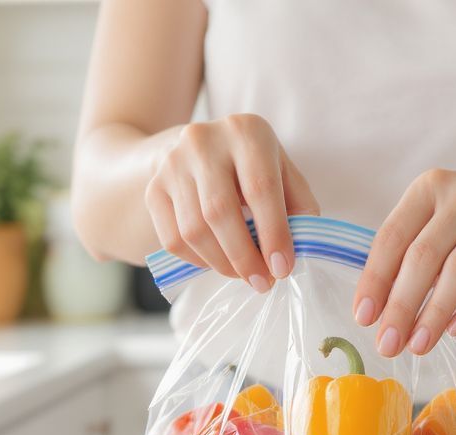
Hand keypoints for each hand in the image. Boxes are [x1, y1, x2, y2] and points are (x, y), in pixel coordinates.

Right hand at [146, 114, 319, 291]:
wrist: (198, 150)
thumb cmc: (251, 167)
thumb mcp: (282, 172)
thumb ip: (298, 206)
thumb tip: (301, 250)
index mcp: (246, 131)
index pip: (260, 187)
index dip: (273, 233)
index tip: (282, 268)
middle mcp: (203, 141)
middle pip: (220, 212)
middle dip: (244, 257)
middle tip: (262, 282)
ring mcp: (172, 164)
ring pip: (193, 231)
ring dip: (221, 264)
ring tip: (242, 275)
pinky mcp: (154, 189)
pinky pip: (172, 239)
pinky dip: (197, 262)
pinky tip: (217, 263)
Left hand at [353, 167, 455, 356]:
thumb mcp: (438, 221)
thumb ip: (409, 255)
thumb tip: (378, 313)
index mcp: (429, 188)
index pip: (392, 237)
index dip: (374, 280)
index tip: (364, 319)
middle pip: (424, 255)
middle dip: (401, 305)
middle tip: (388, 344)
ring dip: (435, 312)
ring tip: (419, 345)